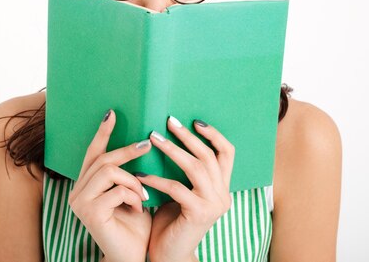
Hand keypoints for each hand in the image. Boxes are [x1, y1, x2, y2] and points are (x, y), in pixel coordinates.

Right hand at [68, 109, 152, 261]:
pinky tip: (139, 207)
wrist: (134, 257)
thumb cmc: (136, 225)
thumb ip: (130, 172)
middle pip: (102, 159)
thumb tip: (144, 140)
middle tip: (148, 144)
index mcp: (86, 185)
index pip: (93, 153)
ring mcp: (80, 203)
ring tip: (144, 195)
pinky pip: (116, 190)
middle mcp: (77, 192)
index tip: (112, 114)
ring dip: (133, 180)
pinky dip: (133, 196)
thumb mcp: (134, 193)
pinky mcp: (89, 213)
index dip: (102, 133)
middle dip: (127, 151)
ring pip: (109, 171)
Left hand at [137, 117, 234, 261]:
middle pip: (210, 156)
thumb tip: (170, 137)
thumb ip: (186, 173)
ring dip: (173, 150)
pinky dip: (157, 179)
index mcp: (222, 188)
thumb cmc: (171, 222)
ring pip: (196, 167)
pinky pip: (176, 188)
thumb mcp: (183, 193)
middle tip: (168, 122)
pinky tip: (141, 175)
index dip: (213, 134)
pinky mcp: (199, 214)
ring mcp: (213, 205)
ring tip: (154, 139)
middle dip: (188, 136)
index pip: (227, 153)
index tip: (194, 120)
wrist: (169, 257)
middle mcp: (223, 195)